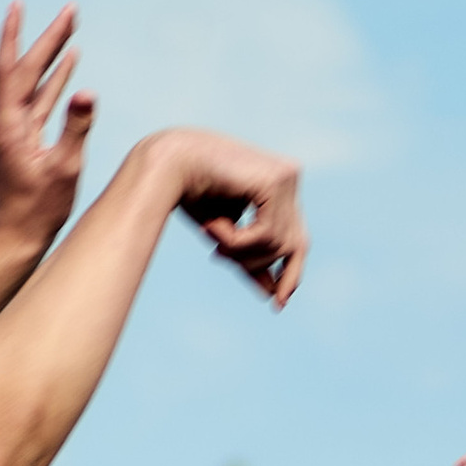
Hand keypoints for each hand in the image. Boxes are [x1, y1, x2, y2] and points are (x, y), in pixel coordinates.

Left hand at [0, 3, 94, 256]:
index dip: (16, 34)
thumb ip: (76, 128)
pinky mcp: (21, 141)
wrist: (14, 239)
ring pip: (34, 84)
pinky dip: (54, 84)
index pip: (12, 68)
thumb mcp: (64, 169)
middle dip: (48, 39)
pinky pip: (39, 103)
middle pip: (27, 70)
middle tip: (70, 11)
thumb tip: (86, 91)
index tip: (20, 4)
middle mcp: (4, 122)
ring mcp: (11, 131)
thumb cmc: (38, 210)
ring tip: (71, 31)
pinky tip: (69, 70)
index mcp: (8, 124)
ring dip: (52, 58)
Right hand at [163, 130, 307, 307]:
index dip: (290, 273)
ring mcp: (287, 177)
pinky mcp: (276, 181)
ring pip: (279, 245)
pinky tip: (213, 226)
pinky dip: (237, 241)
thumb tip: (272, 295)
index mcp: (280, 187)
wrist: (168, 163)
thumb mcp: (226, 234)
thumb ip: (249, 258)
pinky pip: (266, 234)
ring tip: (211, 236)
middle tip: (219, 258)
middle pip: (294, 245)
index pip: (296, 238)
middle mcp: (289, 177)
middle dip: (257, 264)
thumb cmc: (190, 193)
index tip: (278, 303)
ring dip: (240, 253)